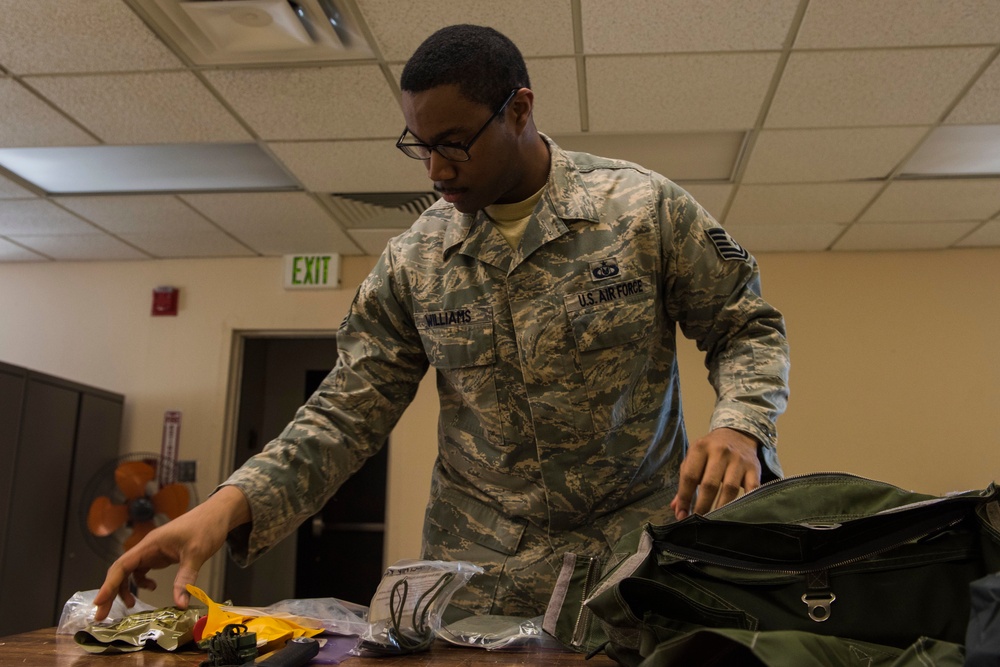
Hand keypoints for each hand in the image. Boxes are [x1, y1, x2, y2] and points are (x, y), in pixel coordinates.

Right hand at [93, 485, 249, 620]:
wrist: (217, 514)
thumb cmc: (206, 527)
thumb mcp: (196, 554)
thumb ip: (186, 579)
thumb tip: (180, 604)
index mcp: (150, 544)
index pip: (122, 565)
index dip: (108, 585)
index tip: (98, 602)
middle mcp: (147, 547)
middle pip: (121, 570)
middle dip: (111, 592)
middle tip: (102, 614)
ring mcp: (153, 551)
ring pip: (131, 572)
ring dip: (126, 588)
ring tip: (130, 605)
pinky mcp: (161, 555)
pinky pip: (143, 570)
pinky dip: (142, 582)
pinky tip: (153, 588)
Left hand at [670, 427, 760, 519]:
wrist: (737, 434)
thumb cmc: (711, 451)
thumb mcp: (695, 458)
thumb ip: (685, 481)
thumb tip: (676, 507)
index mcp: (700, 448)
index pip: (689, 476)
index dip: (684, 497)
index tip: (681, 515)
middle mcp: (720, 452)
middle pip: (710, 484)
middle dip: (702, 506)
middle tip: (698, 522)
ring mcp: (738, 460)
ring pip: (730, 489)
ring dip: (721, 508)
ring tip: (714, 522)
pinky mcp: (754, 468)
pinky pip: (751, 489)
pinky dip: (745, 503)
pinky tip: (737, 515)